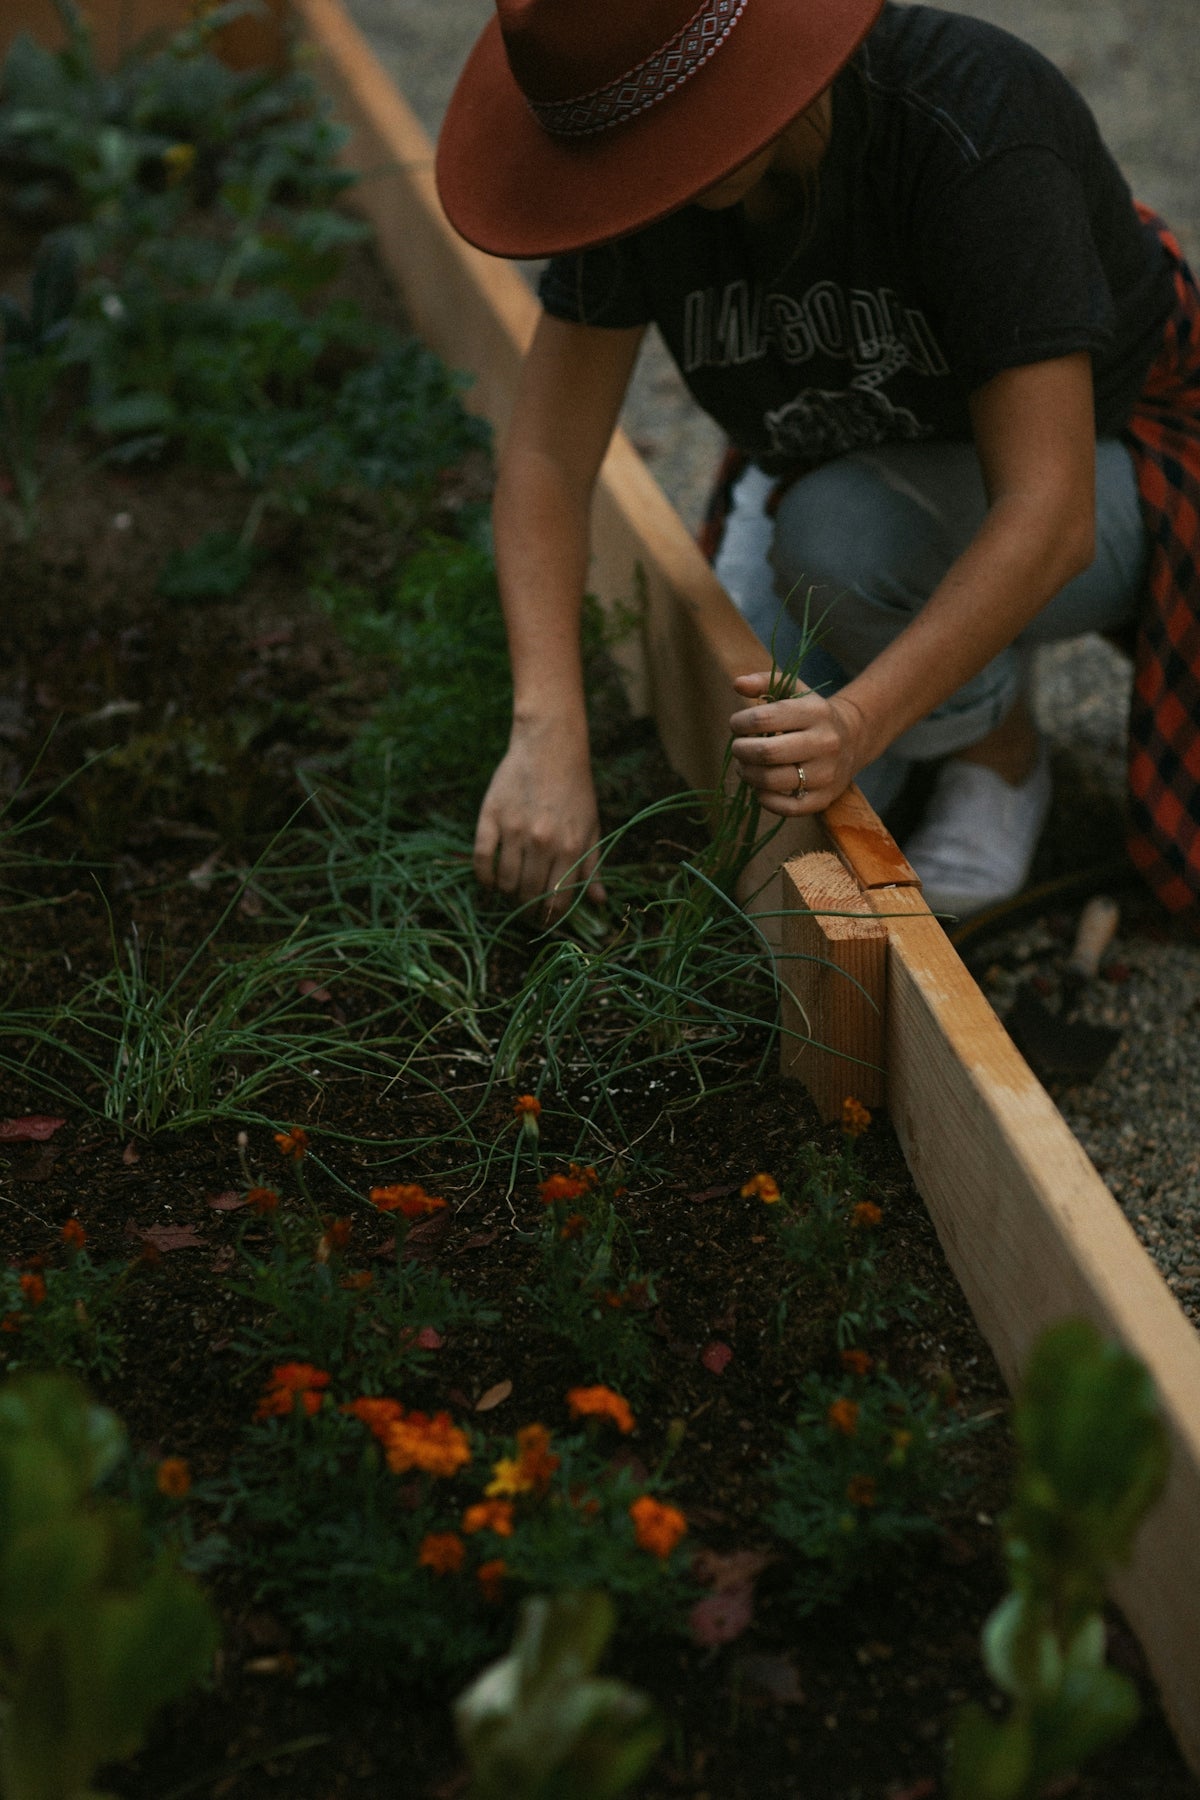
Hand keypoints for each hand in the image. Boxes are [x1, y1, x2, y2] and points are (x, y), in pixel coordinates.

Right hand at [474, 719, 606, 920]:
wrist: (550, 747)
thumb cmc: (576, 790)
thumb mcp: (592, 827)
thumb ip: (592, 865)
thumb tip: (599, 901)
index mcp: (571, 847)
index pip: (557, 900)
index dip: (549, 916)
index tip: (544, 918)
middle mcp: (543, 841)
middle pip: (528, 895)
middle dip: (527, 908)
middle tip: (525, 905)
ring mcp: (515, 829)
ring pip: (505, 882)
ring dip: (507, 893)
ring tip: (510, 889)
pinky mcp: (491, 817)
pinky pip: (482, 859)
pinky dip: (484, 877)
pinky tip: (490, 880)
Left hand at [728, 671, 866, 814]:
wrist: (853, 739)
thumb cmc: (812, 714)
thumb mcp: (794, 690)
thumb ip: (764, 682)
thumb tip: (737, 683)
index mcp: (815, 712)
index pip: (764, 719)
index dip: (740, 723)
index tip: (736, 725)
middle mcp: (824, 743)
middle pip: (765, 753)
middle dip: (741, 750)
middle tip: (738, 747)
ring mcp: (826, 774)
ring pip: (771, 781)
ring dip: (748, 774)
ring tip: (745, 766)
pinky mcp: (823, 799)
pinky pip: (786, 808)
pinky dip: (765, 799)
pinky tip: (760, 787)